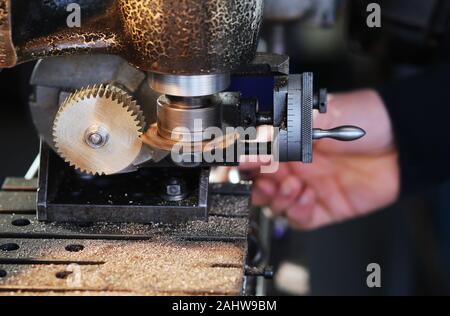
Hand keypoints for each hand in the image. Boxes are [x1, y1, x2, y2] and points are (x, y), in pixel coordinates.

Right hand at [240, 89, 399, 229]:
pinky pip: (300, 220)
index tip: (240, 164)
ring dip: (276, 199)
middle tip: (265, 181)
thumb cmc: (365, 120)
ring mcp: (308, 187)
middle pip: (259, 185)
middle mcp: (295, 166)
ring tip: (292, 187)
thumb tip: (254, 146)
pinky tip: (308, 197)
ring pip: (275, 205)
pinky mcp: (324, 207)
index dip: (244, 162)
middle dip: (256, 186)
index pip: (255, 156)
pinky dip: (297, 212)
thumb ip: (284, 133)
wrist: (404, 141)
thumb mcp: (320, 117)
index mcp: (288, 142)